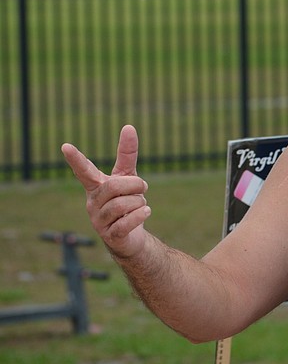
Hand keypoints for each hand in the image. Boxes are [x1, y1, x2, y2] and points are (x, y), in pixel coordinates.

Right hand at [61, 125, 150, 258]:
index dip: (76, 159)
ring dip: (139, 202)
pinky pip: (126, 222)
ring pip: (123, 204)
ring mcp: (99, 221)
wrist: (131, 237)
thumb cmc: (127, 201)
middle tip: (143, 187)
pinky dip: (140, 215)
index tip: (65, 146)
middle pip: (114, 186)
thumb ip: (127, 154)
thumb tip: (128, 126)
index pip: (84, 171)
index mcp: (96, 187)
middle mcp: (93, 203)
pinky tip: (145, 213)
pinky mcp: (110, 236)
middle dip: (135, 185)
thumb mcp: (129, 176)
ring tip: (140, 205)